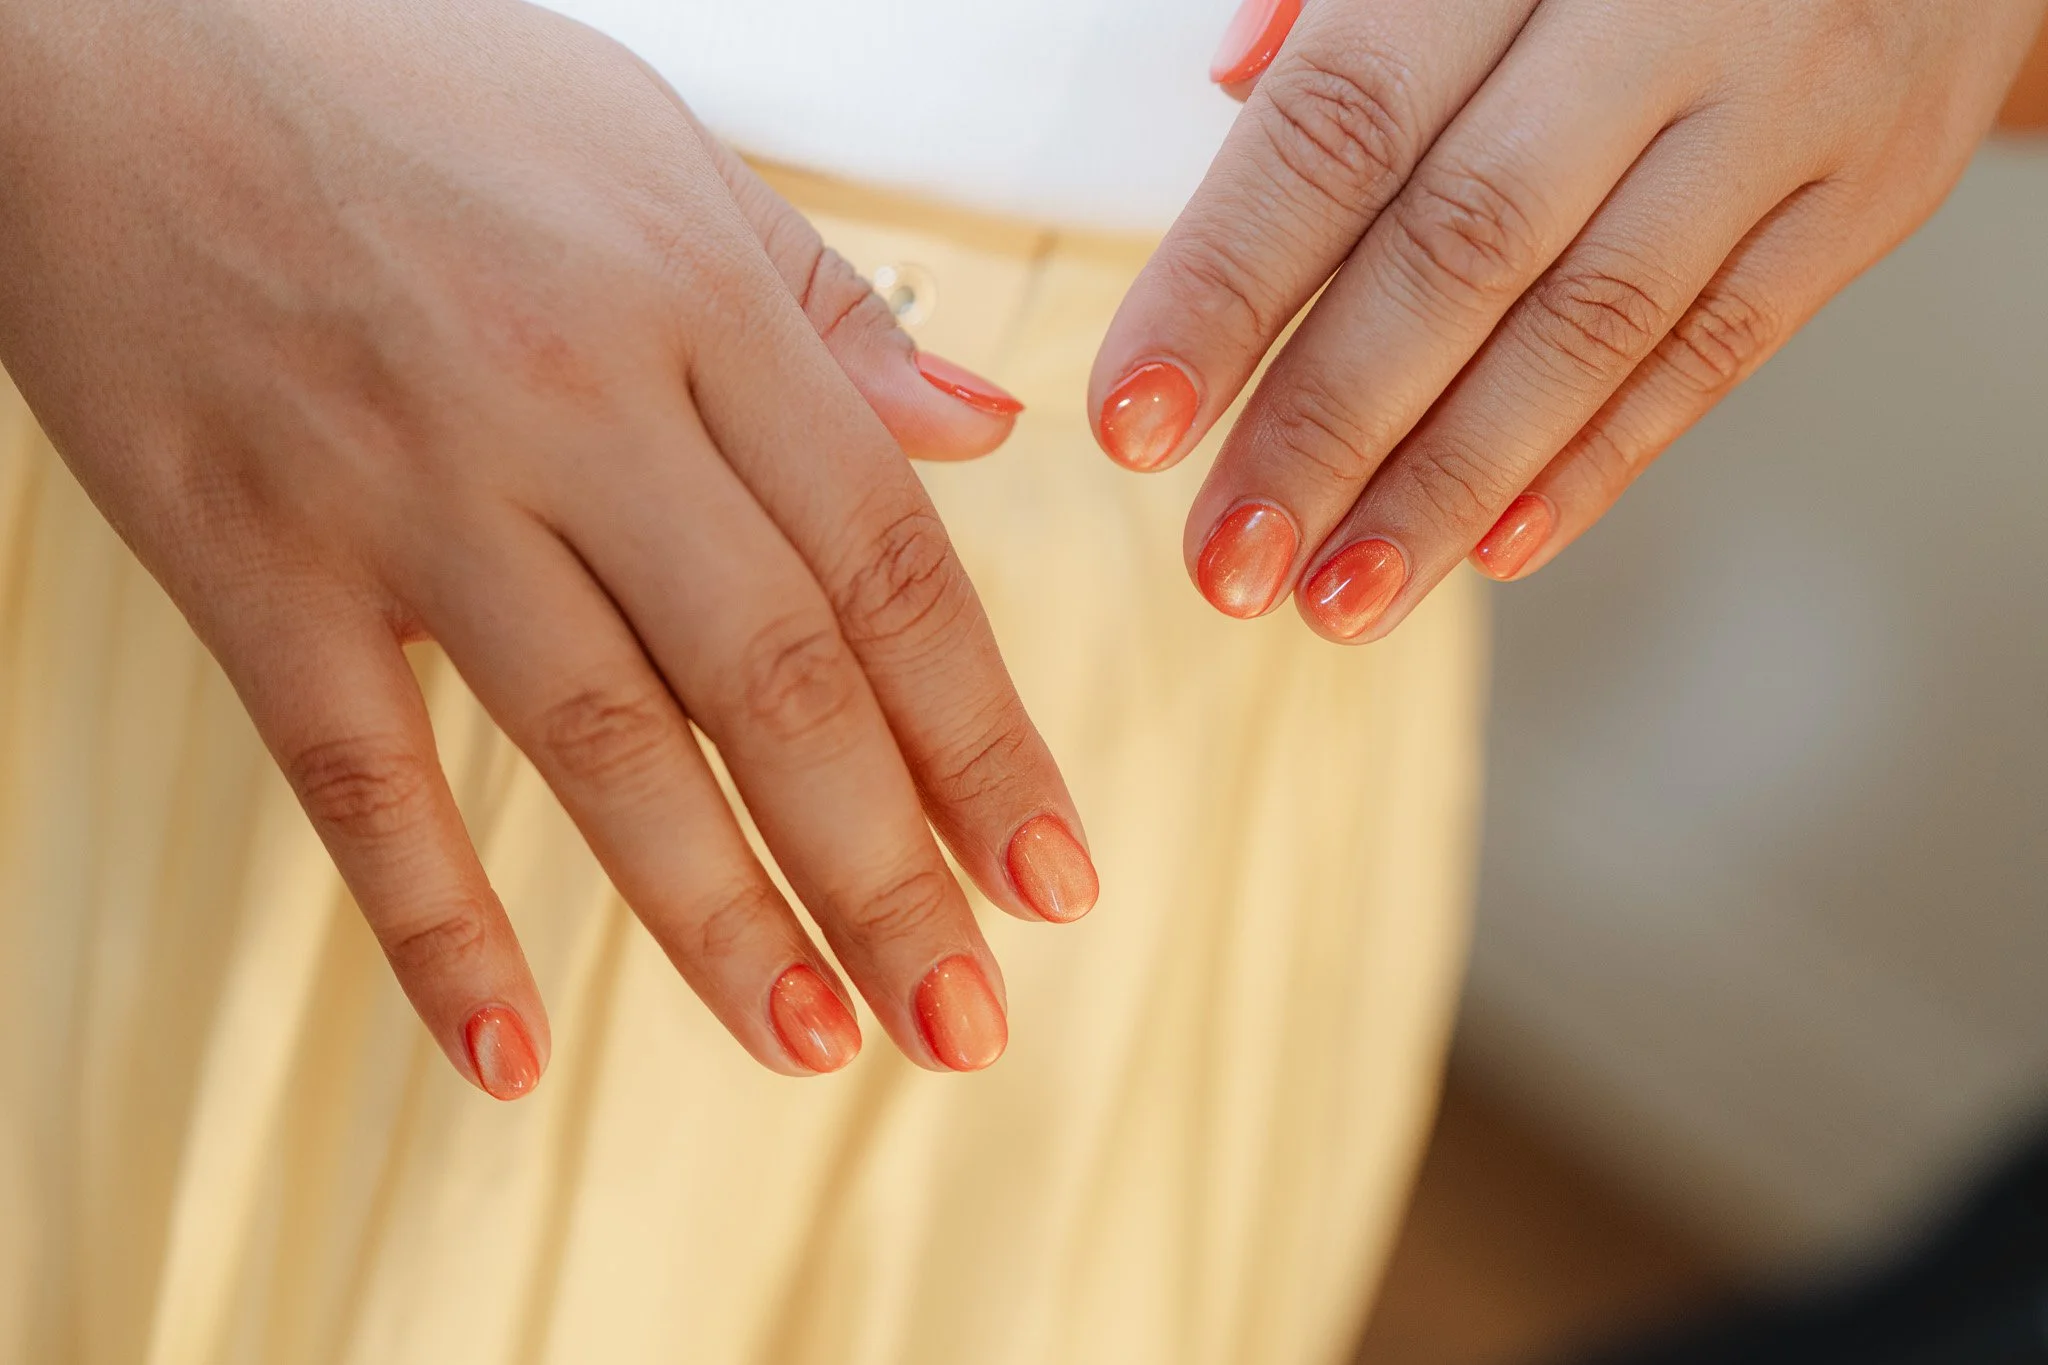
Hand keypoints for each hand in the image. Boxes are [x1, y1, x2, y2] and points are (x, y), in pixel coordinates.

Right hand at [0, 0, 1097, 1092]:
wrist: (105, 34)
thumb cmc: (405, 85)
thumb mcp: (657, 152)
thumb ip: (825, 310)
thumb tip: (982, 432)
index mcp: (696, 306)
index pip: (887, 564)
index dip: (981, 740)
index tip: (1052, 875)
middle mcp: (573, 403)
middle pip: (773, 681)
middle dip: (887, 871)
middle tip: (966, 1019)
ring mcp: (405, 484)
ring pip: (598, 744)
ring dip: (721, 919)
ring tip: (817, 1045)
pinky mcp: (247, 553)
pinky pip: (355, 772)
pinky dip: (433, 925)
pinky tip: (512, 1054)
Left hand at [1092, 0, 2047, 636]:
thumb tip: (1232, 89)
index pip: (1342, 122)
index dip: (1226, 282)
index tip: (1136, 420)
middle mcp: (1667, 11)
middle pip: (1461, 250)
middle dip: (1325, 426)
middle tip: (1229, 557)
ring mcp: (1787, 105)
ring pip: (1590, 329)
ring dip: (1447, 486)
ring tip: (1336, 598)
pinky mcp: (1868, 190)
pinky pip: (1718, 352)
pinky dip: (1596, 462)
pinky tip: (1489, 546)